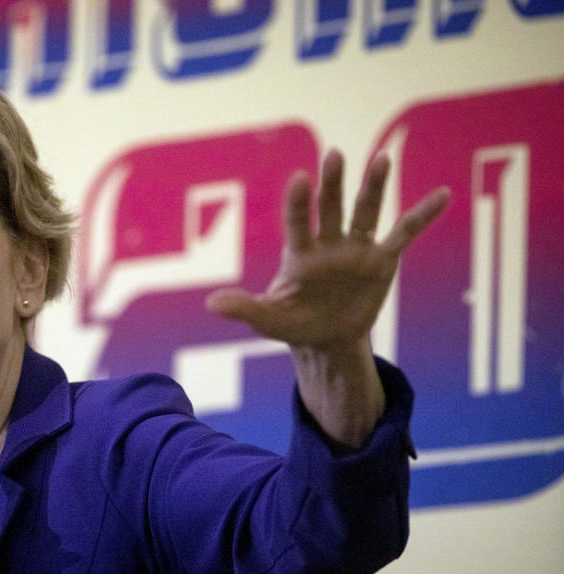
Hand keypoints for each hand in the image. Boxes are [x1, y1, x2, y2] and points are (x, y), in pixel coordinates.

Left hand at [205, 149, 449, 351]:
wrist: (325, 337)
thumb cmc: (292, 323)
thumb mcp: (267, 320)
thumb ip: (244, 308)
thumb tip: (211, 304)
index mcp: (299, 254)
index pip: (297, 222)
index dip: (298, 202)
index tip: (298, 179)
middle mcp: (328, 243)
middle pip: (331, 208)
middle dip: (332, 184)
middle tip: (335, 155)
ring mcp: (356, 248)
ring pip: (366, 212)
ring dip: (373, 187)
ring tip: (383, 159)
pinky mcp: (382, 260)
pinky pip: (404, 234)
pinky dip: (422, 215)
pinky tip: (442, 194)